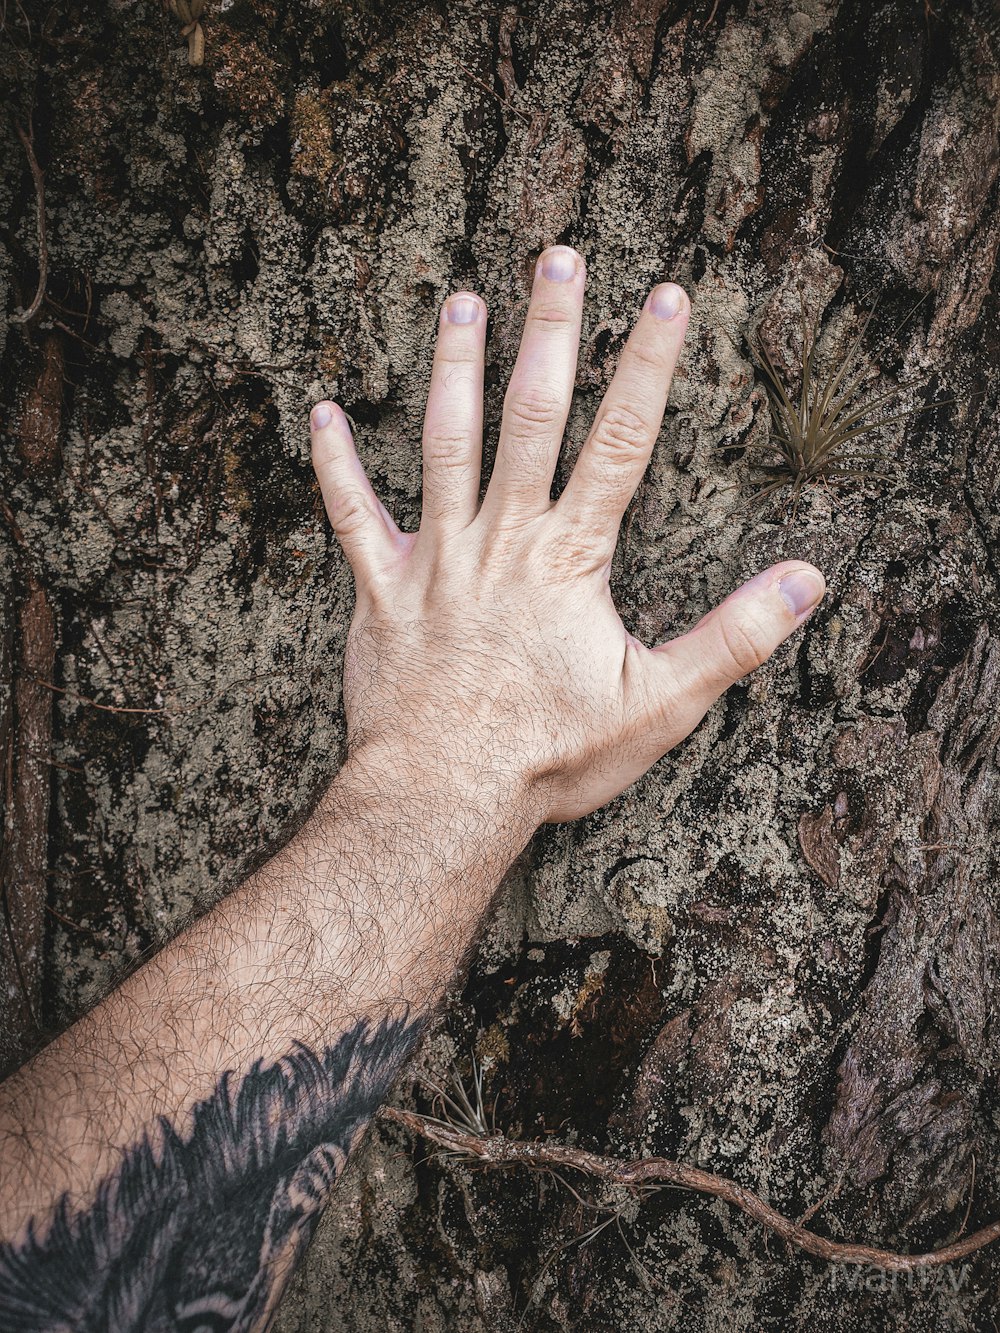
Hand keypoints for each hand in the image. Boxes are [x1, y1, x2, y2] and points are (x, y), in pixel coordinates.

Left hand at [310, 246, 824, 824]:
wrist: (445, 796)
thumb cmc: (552, 755)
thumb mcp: (662, 704)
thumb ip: (734, 636)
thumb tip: (807, 580)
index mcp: (571, 559)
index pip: (622, 443)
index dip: (647, 368)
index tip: (665, 297)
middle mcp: (502, 540)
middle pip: (531, 416)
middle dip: (549, 331)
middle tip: (557, 255)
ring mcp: (435, 561)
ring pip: (444, 444)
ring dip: (452, 369)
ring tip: (460, 302)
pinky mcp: (381, 592)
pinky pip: (351, 517)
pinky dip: (334, 466)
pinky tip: (322, 413)